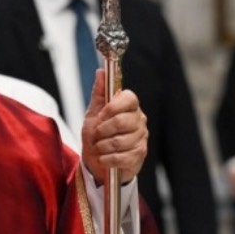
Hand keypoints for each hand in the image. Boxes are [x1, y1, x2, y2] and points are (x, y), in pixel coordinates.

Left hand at [81, 69, 147, 183]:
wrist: (97, 161)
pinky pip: (121, 157)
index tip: (101, 115)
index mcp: (129, 107)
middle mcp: (139, 120)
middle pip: (122, 121)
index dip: (113, 107)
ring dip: (102, 146)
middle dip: (103, 130)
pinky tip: (104, 158)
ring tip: (99, 147)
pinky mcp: (140, 155)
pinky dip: (107, 159)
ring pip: (120, 141)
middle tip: (96, 134)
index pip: (129, 98)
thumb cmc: (97, 135)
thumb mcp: (93, 112)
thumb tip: (101, 72)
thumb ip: (98, 93)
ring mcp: (141, 138)